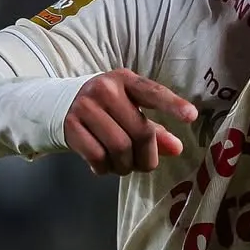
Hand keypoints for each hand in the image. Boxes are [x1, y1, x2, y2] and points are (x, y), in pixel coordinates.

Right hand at [64, 69, 196, 175]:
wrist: (58, 104)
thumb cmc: (105, 109)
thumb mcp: (130, 110)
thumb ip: (155, 129)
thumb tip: (176, 148)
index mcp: (125, 80)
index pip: (153, 92)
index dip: (173, 104)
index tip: (191, 116)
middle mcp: (105, 89)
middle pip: (140, 133)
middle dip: (147, 157)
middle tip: (146, 165)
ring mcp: (86, 106)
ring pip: (120, 149)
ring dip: (126, 166)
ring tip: (124, 165)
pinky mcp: (71, 126)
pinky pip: (98, 157)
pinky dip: (106, 168)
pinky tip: (106, 165)